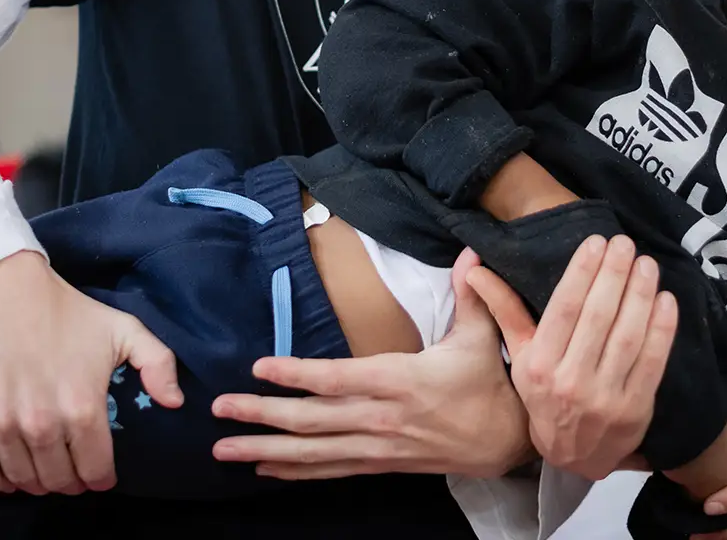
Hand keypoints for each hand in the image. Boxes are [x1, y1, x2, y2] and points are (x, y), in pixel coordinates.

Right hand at [0, 251, 182, 494]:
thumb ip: (159, 364)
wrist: (8, 294)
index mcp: (82, 406)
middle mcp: (41, 423)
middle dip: (72, 483)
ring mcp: (2, 424)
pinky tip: (13, 477)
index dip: (102, 478)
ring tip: (48, 474)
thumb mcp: (125, 330)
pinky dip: (0, 481)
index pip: (95, 469)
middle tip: (75, 473)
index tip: (102, 475)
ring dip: (39, 483)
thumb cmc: (71, 313)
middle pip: (59, 480)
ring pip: (24, 480)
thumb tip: (175, 403)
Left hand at [211, 248, 531, 478]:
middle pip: (312, 421)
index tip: (258, 367)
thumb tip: (470, 254)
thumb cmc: (489, 383)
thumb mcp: (485, 336)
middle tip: (220, 409)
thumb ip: (474, 295)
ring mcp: (378, 446)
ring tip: (223, 448)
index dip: (297, 374)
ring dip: (265, 449)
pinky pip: (330, 470)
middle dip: (262, 415)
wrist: (507, 442)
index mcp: (401, 382)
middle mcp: (382, 419)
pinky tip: (263, 468)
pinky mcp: (380, 464)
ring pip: (313, 453)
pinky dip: (294, 472)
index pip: (338, 379)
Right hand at [468, 233, 676, 480]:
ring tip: (646, 264)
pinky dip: (662, 329)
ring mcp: (606, 397)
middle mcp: (572, 381)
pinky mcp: (636, 408)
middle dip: (613, 275)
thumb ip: (505, 310)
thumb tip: (476, 270)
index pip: (563, 309)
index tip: (596, 243)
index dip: (581, 273)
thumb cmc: (545, 396)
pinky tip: (666, 300)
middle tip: (625, 243)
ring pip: (627, 336)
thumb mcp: (522, 357)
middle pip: (598, 317)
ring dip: (640, 295)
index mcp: (541, 365)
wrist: (576, 456)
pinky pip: (652, 361)